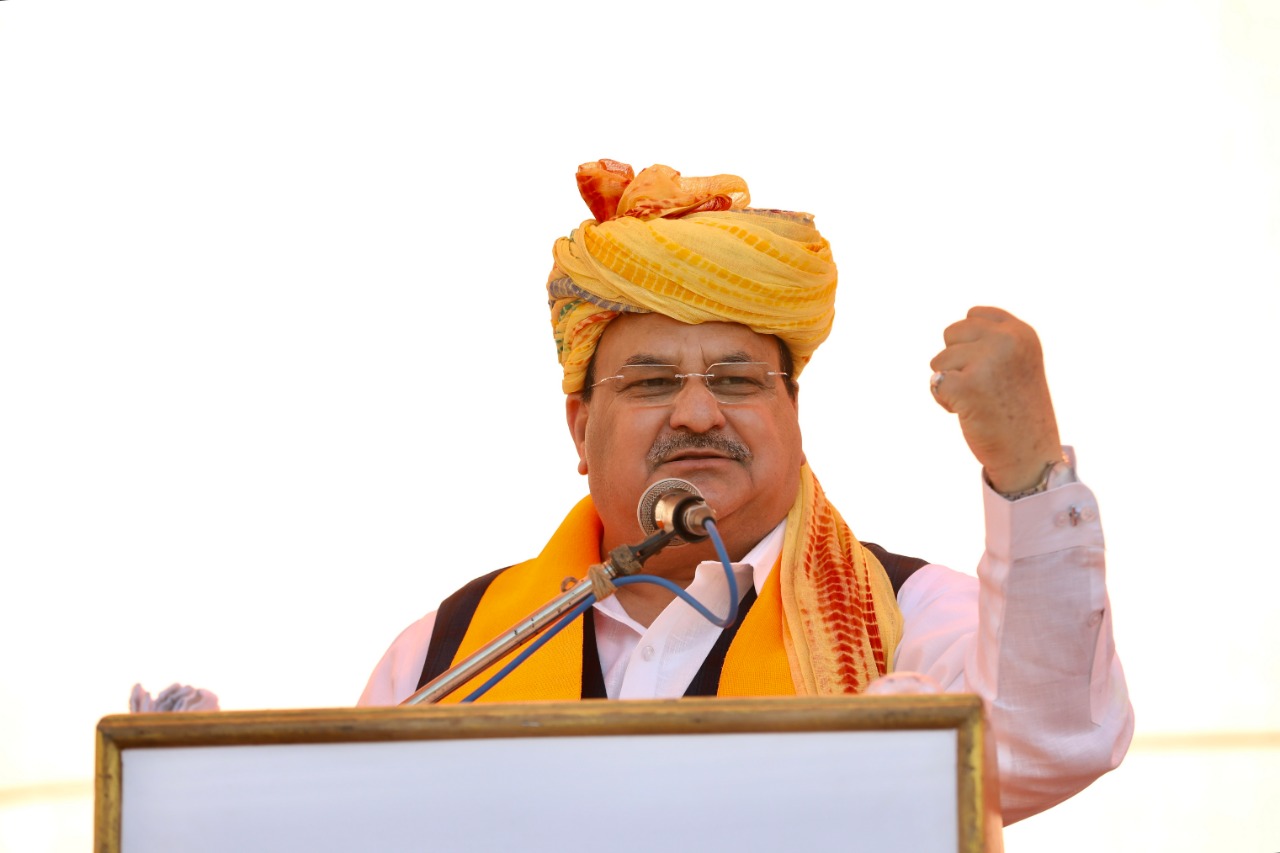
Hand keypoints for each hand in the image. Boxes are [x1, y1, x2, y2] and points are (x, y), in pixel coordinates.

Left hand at [929, 307, 1062, 492]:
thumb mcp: (1016, 363)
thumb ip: (992, 341)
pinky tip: (969, 412)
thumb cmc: (1017, 410)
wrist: (1030, 455)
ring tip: (980, 401)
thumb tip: (953, 330)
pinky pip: (935, 383)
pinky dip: (944, 401)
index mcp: (1022, 332)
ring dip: (952, 383)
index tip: (989, 368)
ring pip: (939, 360)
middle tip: (984, 387)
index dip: (969, 343)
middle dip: (957, 361)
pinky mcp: (968, 385)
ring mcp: (988, 361)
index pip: (975, 314)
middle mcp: (1007, 340)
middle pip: (952, 333)